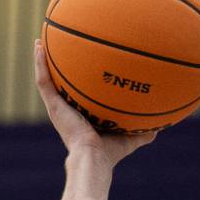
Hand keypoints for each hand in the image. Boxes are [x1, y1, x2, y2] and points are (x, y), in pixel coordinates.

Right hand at [33, 39, 155, 164]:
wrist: (93, 158)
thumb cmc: (110, 153)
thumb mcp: (130, 137)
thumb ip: (143, 131)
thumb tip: (160, 127)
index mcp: (79, 116)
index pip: (76, 94)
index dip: (75, 81)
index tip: (78, 65)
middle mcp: (66, 110)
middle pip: (59, 84)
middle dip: (56, 66)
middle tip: (56, 46)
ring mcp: (57, 107)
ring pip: (46, 79)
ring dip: (42, 60)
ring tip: (41, 40)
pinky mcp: (53, 105)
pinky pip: (43, 80)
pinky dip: (40, 63)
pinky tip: (39, 45)